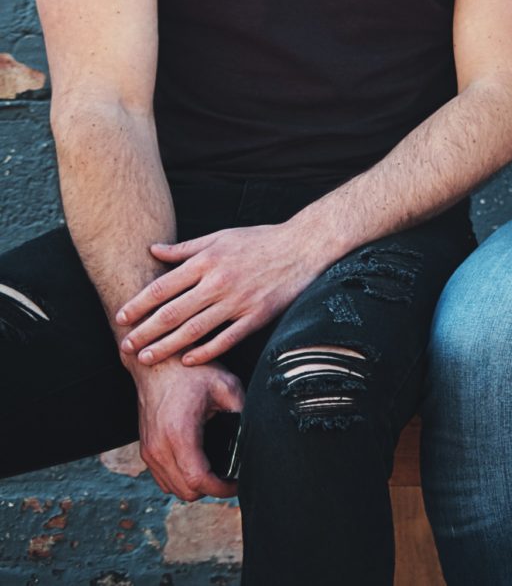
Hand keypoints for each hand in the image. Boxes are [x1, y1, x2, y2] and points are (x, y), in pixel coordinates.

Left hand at [117, 222, 328, 366]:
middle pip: (172, 312)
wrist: (304, 245)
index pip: (162, 287)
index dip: (138, 305)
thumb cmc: (260, 239)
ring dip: (166, 346)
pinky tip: (187, 360)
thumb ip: (186, 248)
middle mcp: (219, 282)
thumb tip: (153, 250)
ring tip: (145, 358)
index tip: (121, 318)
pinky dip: (205, 351)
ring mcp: (238, 301)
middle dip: (144, 332)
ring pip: (194, 330)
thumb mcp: (221, 236)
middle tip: (124, 346)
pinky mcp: (257, 316)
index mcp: (207, 261)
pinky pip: (226, 338)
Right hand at [133, 357, 242, 500]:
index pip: (198, 480)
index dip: (222, 489)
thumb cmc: (191, 371)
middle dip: (212, 490)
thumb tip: (258, 434)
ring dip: (195, 486)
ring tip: (218, 473)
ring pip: (172, 487)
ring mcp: (148, 450)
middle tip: (233, 478)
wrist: (157, 362)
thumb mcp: (226, 386)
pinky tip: (199, 465)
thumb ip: (242, 412)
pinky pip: (162, 477)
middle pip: (185, 491)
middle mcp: (158, 448)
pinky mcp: (146, 448)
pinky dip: (180, 478)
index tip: (239, 483)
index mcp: (179, 434)